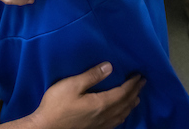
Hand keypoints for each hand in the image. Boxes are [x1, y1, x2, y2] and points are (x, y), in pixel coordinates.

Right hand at [28, 63, 143, 128]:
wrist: (45, 128)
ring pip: (121, 115)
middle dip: (135, 92)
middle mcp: (104, 116)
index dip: (132, 84)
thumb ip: (91, 76)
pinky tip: (121, 115)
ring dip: (130, 105)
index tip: (139, 76)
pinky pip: (115, 123)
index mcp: (101, 104)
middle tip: (142, 83)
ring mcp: (100, 126)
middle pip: (125, 104)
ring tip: (136, 98)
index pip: (122, 92)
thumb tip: (110, 66)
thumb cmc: (56, 105)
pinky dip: (122, 116)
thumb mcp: (71, 85)